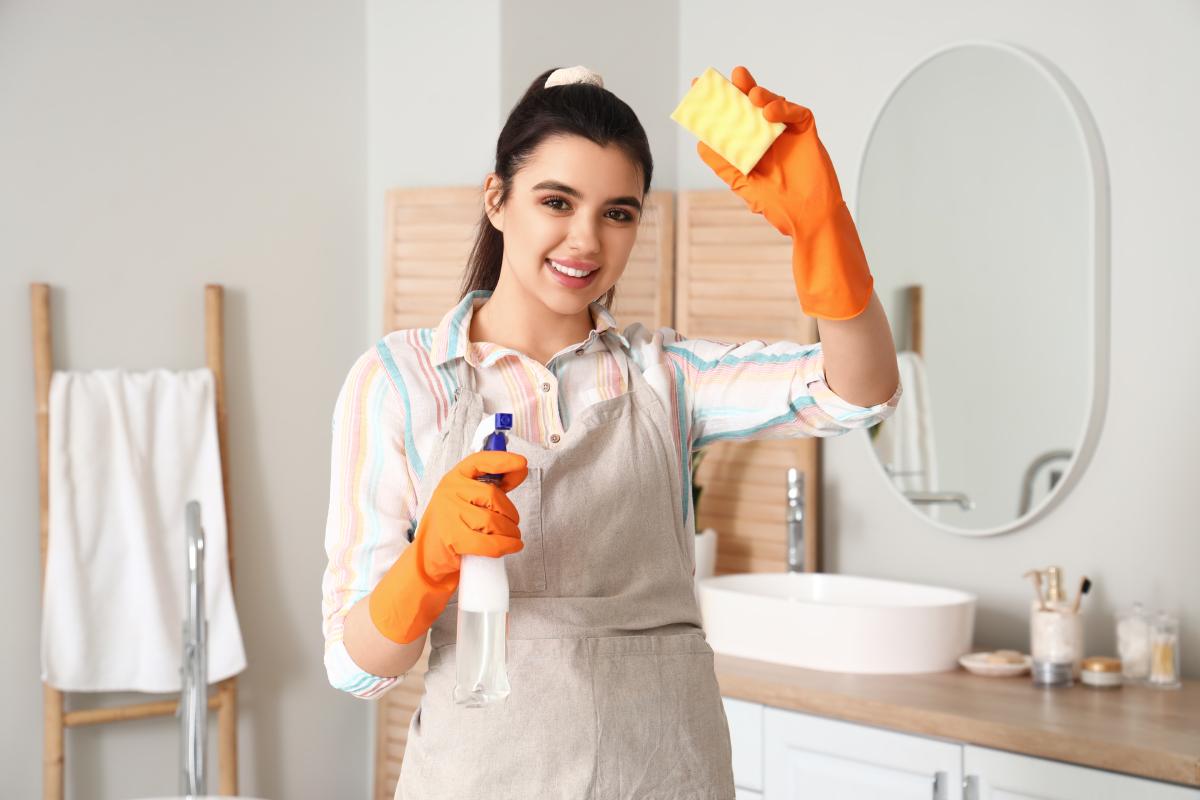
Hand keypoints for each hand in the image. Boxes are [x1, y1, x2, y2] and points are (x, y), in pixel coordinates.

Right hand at [368, 450, 527, 643]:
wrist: (427, 556)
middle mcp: (449, 491)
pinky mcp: (452, 538)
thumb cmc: (452, 525)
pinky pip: (489, 542)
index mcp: (454, 478)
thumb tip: (519, 471)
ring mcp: (449, 514)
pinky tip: (512, 546)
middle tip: (512, 524)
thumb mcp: (465, 499)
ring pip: (493, 520)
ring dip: (510, 532)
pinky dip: (505, 545)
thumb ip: (490, 485)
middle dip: (510, 513)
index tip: (521, 463)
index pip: (480, 461)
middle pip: (493, 496)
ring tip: (511, 537)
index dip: (502, 461)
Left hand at [693, 66, 873, 319]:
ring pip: (772, 103)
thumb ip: (724, 163)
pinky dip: (782, 107)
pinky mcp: (806, 132)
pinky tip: (768, 111)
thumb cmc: (778, 204)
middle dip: (737, 89)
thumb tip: (701, 144)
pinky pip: (795, 111)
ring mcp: (788, 132)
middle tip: (724, 76)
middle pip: (750, 105)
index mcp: (750, 146)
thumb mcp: (743, 183)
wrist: (808, 218)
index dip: (717, 103)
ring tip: (750, 95)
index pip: (731, 119)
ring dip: (760, 95)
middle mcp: (768, 135)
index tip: (699, 87)